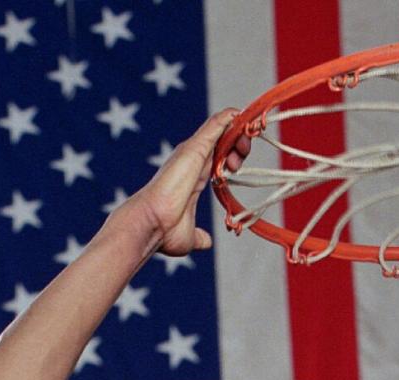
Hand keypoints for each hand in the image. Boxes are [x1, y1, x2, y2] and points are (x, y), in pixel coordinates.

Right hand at [119, 109, 251, 256]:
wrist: (152, 225)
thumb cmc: (164, 232)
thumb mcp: (189, 237)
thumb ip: (200, 236)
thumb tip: (206, 242)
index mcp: (194, 176)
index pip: (217, 156)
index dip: (233, 157)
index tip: (238, 170)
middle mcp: (192, 160)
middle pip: (222, 139)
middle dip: (239, 144)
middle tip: (239, 163)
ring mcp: (193, 152)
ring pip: (222, 128)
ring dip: (240, 132)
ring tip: (247, 143)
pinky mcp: (195, 147)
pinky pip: (218, 123)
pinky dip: (232, 118)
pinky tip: (244, 118)